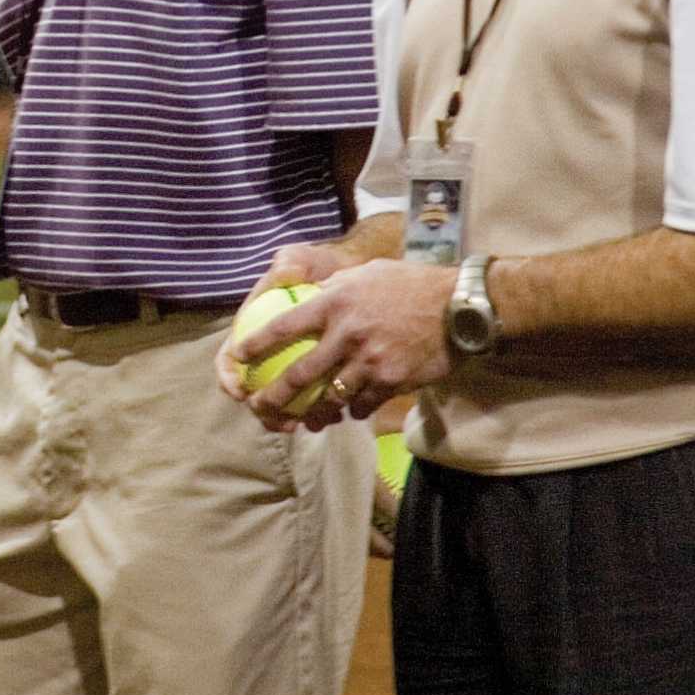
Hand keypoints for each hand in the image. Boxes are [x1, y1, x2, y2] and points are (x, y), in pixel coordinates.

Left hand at [226, 258, 456, 430]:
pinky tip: (349, 410)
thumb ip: (335, 287)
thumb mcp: (366, 274)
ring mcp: (369, 361)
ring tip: (303, 420)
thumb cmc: (410, 285)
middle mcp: (347, 334)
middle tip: (258, 407)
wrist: (457, 308)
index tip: (237, 356)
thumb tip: (309, 292)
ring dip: (314, 412)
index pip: (285, 325)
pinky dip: (352, 410)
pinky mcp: (390, 381)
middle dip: (272, 397)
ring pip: (330, 398)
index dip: (256, 344)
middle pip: (299, 375)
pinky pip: (361, 405)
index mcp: (336, 302)